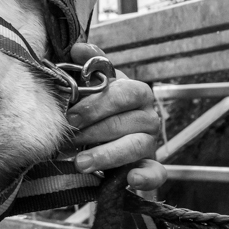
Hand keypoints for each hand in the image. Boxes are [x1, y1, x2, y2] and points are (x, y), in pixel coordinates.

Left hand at [64, 42, 165, 191]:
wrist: (94, 137)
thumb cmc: (92, 107)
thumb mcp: (87, 84)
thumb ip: (86, 66)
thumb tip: (79, 49)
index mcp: (134, 92)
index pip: (125, 92)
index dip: (98, 104)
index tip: (71, 116)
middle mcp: (146, 115)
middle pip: (129, 121)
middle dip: (96, 130)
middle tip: (70, 138)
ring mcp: (149, 142)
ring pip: (138, 145)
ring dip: (108, 154)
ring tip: (82, 162)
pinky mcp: (149, 166)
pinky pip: (157, 173)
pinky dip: (147, 178)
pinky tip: (131, 180)